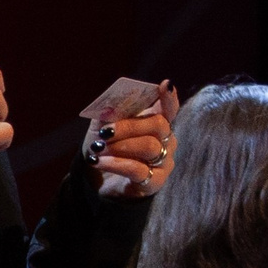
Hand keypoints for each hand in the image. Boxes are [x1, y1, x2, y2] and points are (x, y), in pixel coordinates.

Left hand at [87, 80, 179, 198]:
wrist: (99, 180)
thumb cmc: (106, 148)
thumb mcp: (103, 126)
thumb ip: (109, 112)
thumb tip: (110, 104)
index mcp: (157, 122)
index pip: (169, 108)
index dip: (169, 97)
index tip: (165, 85)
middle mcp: (167, 140)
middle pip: (158, 125)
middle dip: (129, 126)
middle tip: (106, 131)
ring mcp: (164, 162)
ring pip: (149, 147)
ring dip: (120, 146)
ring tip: (99, 148)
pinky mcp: (155, 182)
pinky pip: (138, 169)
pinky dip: (115, 163)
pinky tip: (98, 161)